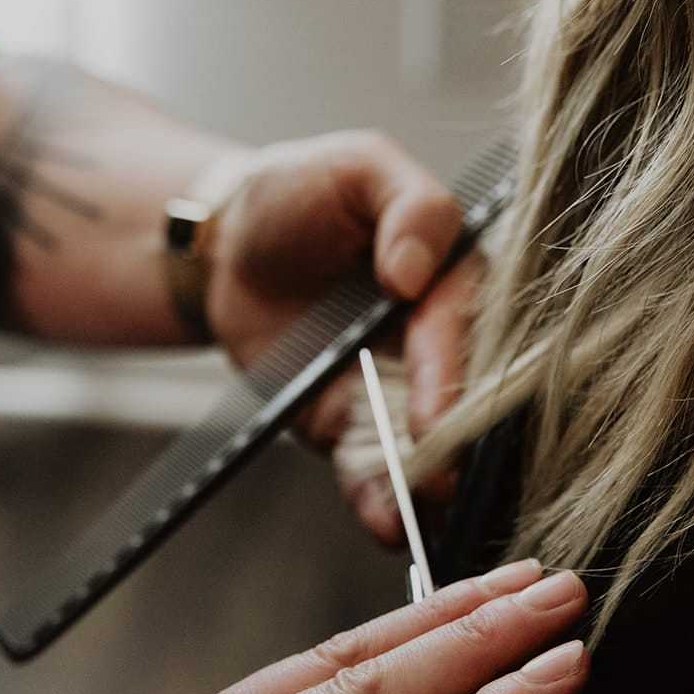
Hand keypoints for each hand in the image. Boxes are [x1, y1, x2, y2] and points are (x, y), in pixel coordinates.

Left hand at [204, 130, 476, 537]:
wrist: (224, 248)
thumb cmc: (298, 192)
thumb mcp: (357, 167)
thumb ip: (407, 204)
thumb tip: (416, 269)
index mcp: (458, 277)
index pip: (469, 327)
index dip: (452, 368)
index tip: (437, 409)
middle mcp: (442, 344)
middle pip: (463, 401)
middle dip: (453, 443)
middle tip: (443, 477)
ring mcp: (399, 394)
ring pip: (427, 448)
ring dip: (425, 487)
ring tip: (417, 516)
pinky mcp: (354, 430)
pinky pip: (374, 471)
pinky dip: (381, 502)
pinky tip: (387, 526)